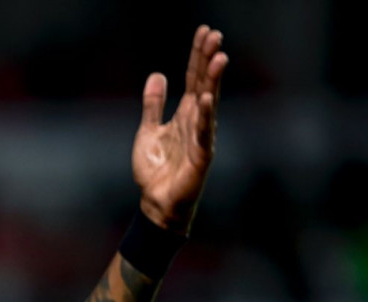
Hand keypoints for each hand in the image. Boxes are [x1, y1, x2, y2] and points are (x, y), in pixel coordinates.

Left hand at [133, 25, 228, 233]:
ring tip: (219, 57)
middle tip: (215, 34)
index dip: (197, 56)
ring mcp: (201, 138)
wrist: (156, 204)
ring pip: (209, 104)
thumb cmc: (156, 171)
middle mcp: (197, 122)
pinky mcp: (201, 158)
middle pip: (205, 84)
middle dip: (208, 60)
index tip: (204, 31)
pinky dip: (205, 117)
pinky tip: (207, 100)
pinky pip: (203, 134)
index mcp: (186, 114)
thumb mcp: (148, 131)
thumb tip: (158, 75)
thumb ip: (153, 105)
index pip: (194, 79)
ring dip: (213, 81)